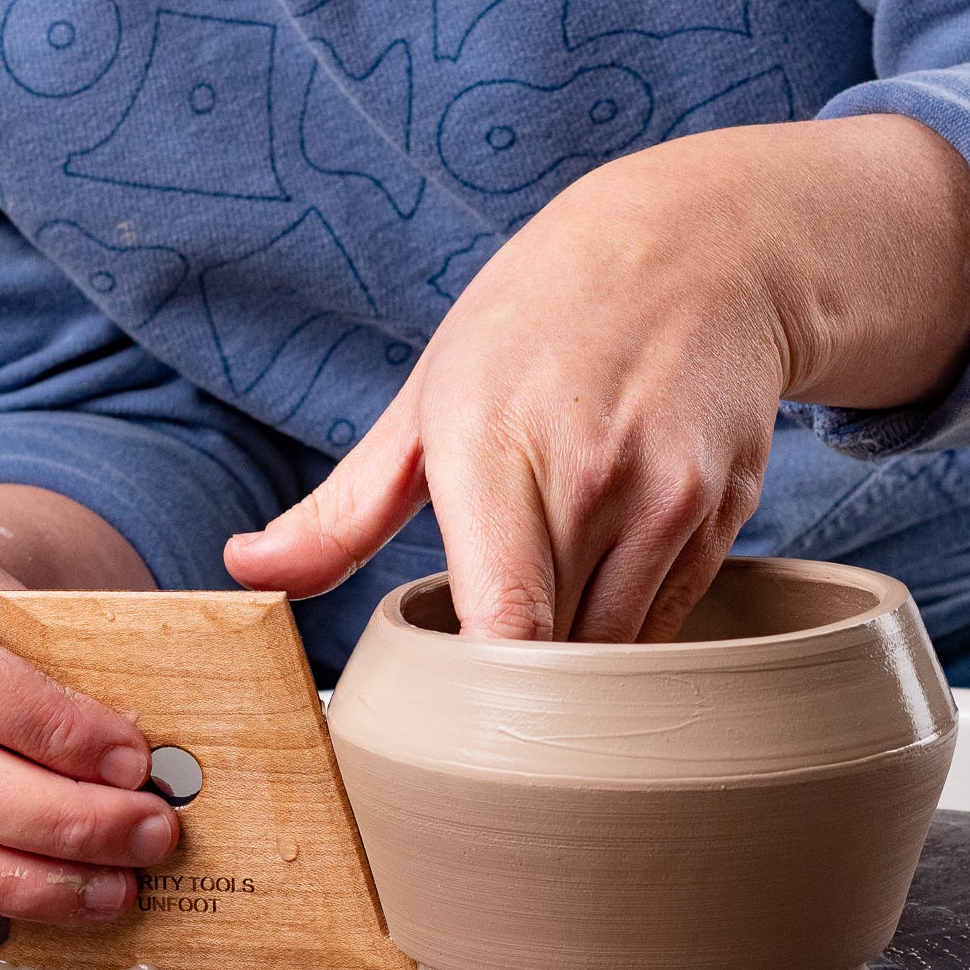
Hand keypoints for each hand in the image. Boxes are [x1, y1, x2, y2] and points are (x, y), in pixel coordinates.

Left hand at [226, 116, 969, 640]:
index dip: (482, 704)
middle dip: (514, 692)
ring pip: (616, 655)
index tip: (447, 723)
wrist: (698, 246)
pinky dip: (626, 628)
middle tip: (478, 678)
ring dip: (572, 661)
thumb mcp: (424, 402)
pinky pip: (667, 623)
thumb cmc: (533, 324)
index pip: (505, 629)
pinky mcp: (726, 513)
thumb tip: (244, 571)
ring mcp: (672, 498)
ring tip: (544, 598)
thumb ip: (339, 511)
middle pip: (556, 663)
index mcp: (495, 453)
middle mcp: (594, 481)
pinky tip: (604, 568)